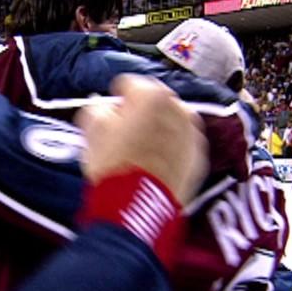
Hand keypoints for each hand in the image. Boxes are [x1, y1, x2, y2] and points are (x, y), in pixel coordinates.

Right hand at [75, 74, 209, 204]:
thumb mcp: (93, 129)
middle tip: (126, 129)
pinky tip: (156, 162)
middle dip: (142, 111)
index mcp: (152, 95)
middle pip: (157, 101)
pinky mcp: (198, 160)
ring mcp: (192, 136)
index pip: (130, 84)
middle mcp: (179, 110)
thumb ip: (96, 109)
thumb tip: (100, 107)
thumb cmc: (113, 165)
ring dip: (160, 128)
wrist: (136, 206)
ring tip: (142, 147)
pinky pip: (183, 146)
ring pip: (174, 123)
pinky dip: (172, 149)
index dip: (116, 96)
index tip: (110, 109)